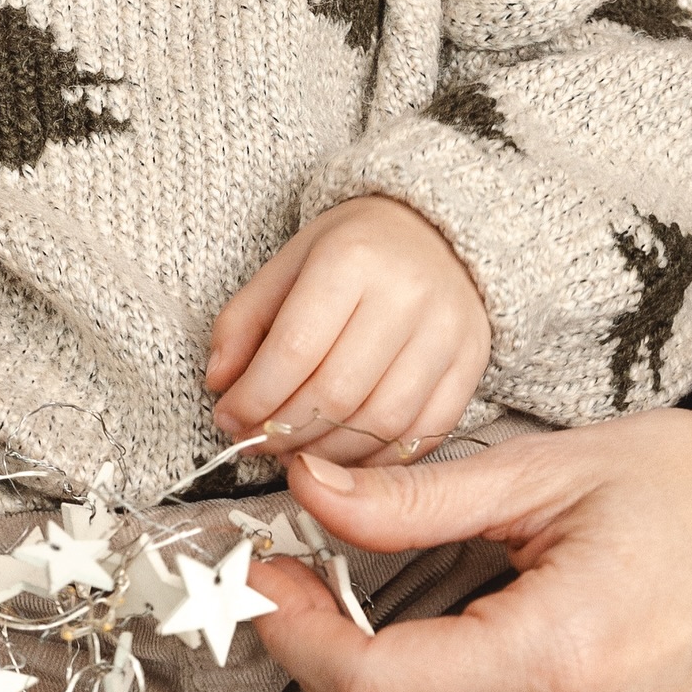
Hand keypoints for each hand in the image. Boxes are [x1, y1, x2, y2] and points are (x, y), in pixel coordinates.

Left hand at [208, 196, 491, 465]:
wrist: (435, 232)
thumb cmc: (351, 250)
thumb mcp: (286, 264)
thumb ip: (243, 321)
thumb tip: (220, 383)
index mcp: (351, 258)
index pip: (293, 350)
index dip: (253, 399)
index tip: (229, 419)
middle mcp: (407, 294)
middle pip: (335, 393)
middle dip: (283, 432)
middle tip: (256, 442)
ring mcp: (447, 331)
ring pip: (379, 423)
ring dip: (326, 455)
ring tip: (293, 454)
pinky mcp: (472, 363)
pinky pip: (424, 433)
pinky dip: (378, 459)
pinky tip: (343, 456)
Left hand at [251, 408, 691, 691]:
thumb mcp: (547, 469)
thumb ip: (413, 497)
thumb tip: (306, 486)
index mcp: (561, 651)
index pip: (376, 684)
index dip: (296, 631)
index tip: (263, 576)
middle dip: (312, 668)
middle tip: (288, 591)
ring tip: (341, 631)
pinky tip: (412, 679)